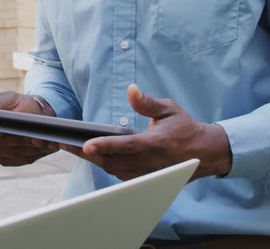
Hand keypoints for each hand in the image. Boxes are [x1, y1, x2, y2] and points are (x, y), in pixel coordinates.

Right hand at [0, 91, 58, 165]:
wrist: (36, 114)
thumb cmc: (20, 104)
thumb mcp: (11, 98)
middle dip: (14, 139)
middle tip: (28, 135)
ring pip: (14, 152)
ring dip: (28, 146)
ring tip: (41, 139)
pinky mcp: (13, 160)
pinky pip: (23, 158)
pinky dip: (36, 151)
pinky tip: (48, 145)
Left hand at [62, 84, 231, 180]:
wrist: (203, 152)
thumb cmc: (184, 128)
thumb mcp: (169, 109)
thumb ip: (147, 102)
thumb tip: (131, 90)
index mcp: (154, 143)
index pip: (124, 146)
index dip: (104, 145)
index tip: (86, 145)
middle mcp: (149, 162)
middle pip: (112, 161)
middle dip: (87, 154)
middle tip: (66, 144)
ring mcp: (146, 173)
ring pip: (113, 170)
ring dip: (93, 160)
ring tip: (73, 148)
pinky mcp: (145, 179)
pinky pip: (120, 175)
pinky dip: (106, 166)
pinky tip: (93, 156)